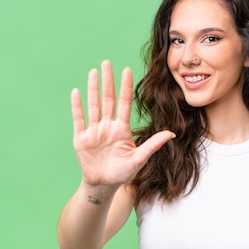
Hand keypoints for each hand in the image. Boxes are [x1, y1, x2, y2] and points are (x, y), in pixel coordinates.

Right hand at [70, 61, 174, 186]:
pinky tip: (77, 92)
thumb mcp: (140, 158)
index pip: (124, 103)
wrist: (104, 185)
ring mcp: (94, 131)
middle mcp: (107, 126)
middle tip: (107, 62)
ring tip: (94, 72)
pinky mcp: (81, 138)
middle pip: (107, 99)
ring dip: (93, 89)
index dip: (125, 87)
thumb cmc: (123, 172)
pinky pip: (79, 119)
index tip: (127, 70)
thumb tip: (172, 133)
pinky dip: (77, 106)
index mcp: (121, 129)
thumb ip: (153, 145)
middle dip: (107, 81)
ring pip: (93, 105)